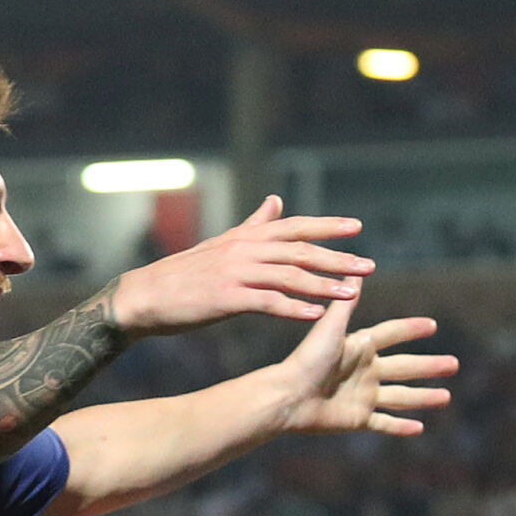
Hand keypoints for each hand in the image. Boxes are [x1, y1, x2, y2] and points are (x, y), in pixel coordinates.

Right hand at [105, 195, 374, 335]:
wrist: (146, 296)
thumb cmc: (186, 274)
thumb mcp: (223, 243)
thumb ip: (254, 224)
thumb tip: (276, 199)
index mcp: (246, 237)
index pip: (295, 226)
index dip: (327, 225)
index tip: (357, 227)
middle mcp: (244, 249)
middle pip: (300, 249)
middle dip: (337, 257)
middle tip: (369, 265)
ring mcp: (235, 273)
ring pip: (289, 275)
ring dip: (324, 285)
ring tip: (351, 294)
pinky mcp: (226, 298)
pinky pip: (267, 302)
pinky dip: (293, 308)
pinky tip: (316, 315)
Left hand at [272, 287, 457, 436]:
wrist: (288, 397)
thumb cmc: (306, 359)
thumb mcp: (331, 327)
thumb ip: (346, 301)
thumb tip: (355, 268)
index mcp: (360, 346)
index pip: (392, 335)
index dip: (411, 329)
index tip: (433, 325)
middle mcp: (365, 371)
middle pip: (405, 367)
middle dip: (429, 366)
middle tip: (454, 364)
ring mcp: (363, 396)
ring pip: (401, 397)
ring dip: (424, 397)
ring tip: (446, 397)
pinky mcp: (358, 419)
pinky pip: (384, 424)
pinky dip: (401, 427)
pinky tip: (419, 428)